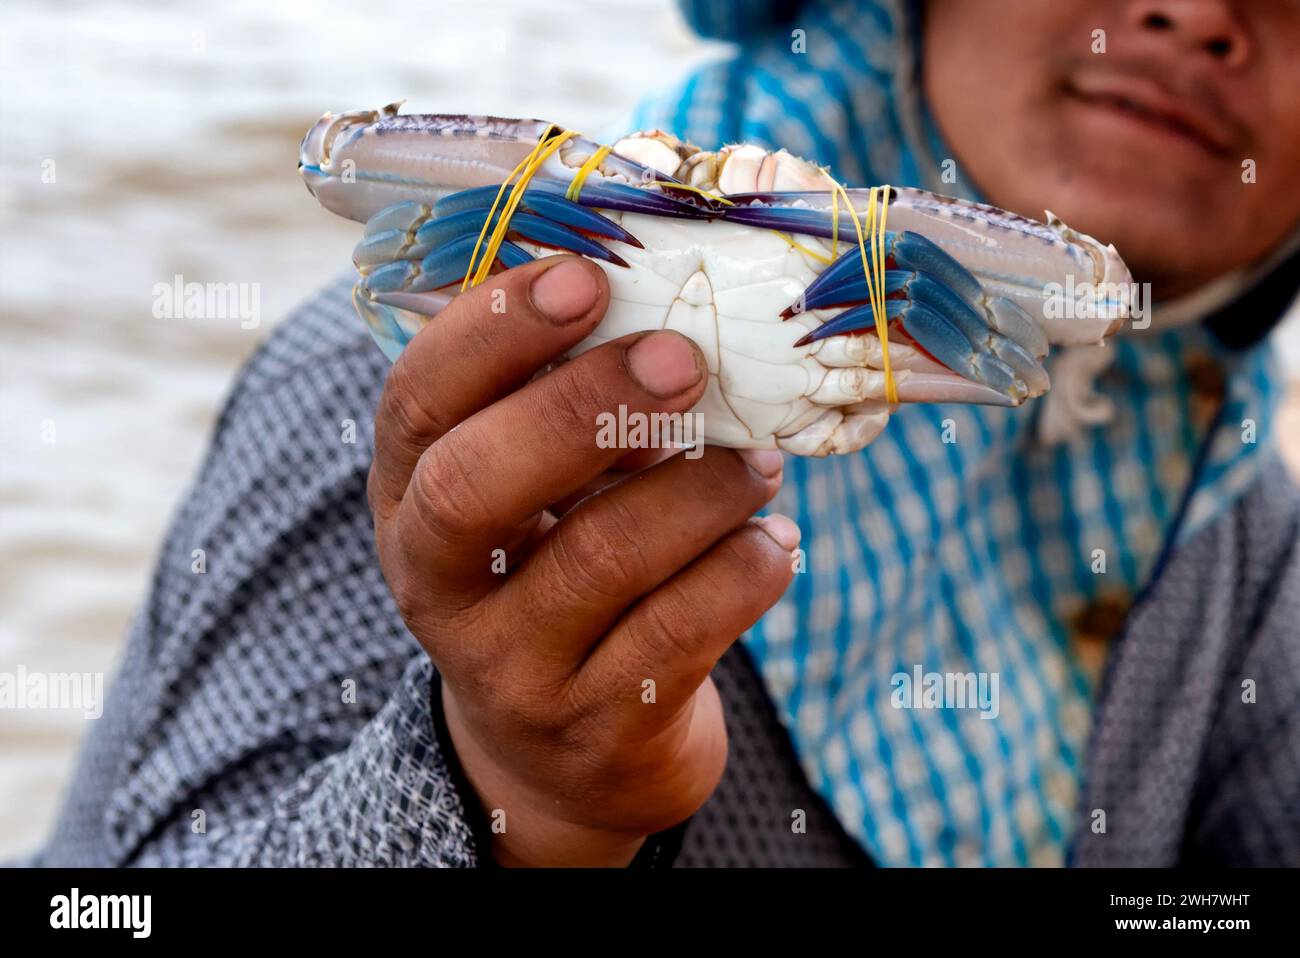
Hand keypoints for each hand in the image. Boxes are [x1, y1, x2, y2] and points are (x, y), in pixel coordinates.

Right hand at [368, 255, 800, 865]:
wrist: (564, 754)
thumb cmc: (554, 580)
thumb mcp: (529, 499)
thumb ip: (560, 408)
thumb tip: (662, 301)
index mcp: (409, 501)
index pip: (415, 405)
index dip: (489, 334)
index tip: (581, 278)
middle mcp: (436, 586)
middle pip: (475, 485)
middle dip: (584, 406)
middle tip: (684, 361)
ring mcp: (510, 667)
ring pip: (600, 556)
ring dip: (700, 487)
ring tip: (762, 460)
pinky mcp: (595, 726)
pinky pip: (680, 631)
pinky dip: (744, 569)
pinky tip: (774, 541)